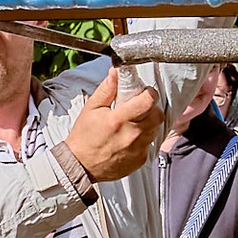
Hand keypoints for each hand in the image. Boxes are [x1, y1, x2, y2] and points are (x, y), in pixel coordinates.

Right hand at [63, 66, 165, 185]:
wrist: (80, 165)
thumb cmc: (84, 137)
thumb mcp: (91, 108)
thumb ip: (107, 89)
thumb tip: (116, 72)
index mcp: (119, 120)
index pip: (149, 101)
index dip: (149, 93)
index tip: (143, 92)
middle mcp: (132, 136)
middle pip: (157, 115)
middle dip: (150, 107)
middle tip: (138, 107)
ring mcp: (138, 150)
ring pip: (155, 129)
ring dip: (148, 122)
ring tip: (132, 122)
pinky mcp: (140, 160)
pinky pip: (150, 144)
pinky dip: (143, 138)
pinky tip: (129, 138)